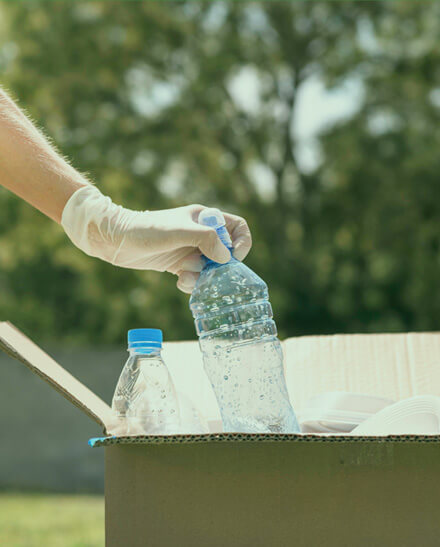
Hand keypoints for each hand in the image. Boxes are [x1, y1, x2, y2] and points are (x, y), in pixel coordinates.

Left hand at [61, 185, 251, 292]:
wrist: (116, 240)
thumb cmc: (146, 230)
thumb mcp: (179, 232)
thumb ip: (206, 240)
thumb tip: (226, 257)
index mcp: (204, 218)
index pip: (237, 227)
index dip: (242, 242)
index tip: (233, 257)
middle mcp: (200, 233)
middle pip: (226, 253)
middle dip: (219, 267)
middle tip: (208, 274)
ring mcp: (189, 249)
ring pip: (210, 269)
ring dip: (202, 277)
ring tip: (185, 276)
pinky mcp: (178, 263)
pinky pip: (195, 277)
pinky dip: (191, 283)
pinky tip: (178, 281)